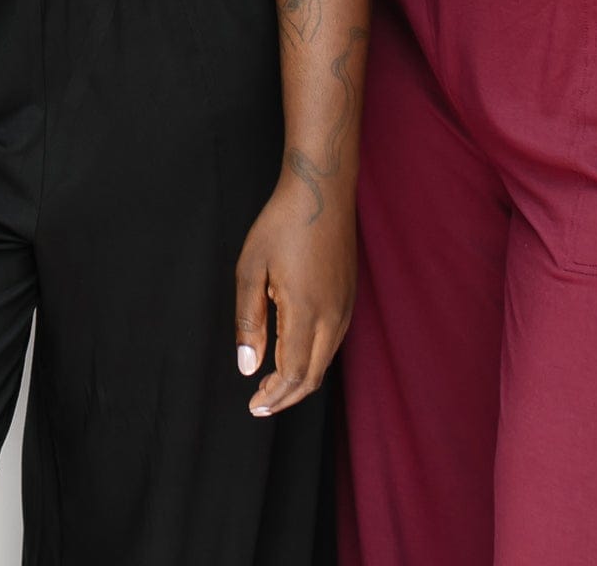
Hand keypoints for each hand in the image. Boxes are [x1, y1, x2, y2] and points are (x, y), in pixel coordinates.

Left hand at [233, 167, 356, 415]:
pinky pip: (333, 342)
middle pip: (313, 376)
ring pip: (325, 361)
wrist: (321, 191)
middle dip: (287, 396)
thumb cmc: (281, 224)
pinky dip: (314, 359)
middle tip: (260, 403)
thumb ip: (249, 321)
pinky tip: (294, 352)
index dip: (273, 396)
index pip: (292, 374)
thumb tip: (248, 367)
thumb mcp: (251, 268)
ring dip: (301, 379)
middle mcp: (332, 316)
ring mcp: (344, 307)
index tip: (253, 405)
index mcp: (305, 312)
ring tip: (272, 383)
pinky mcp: (349, 297)